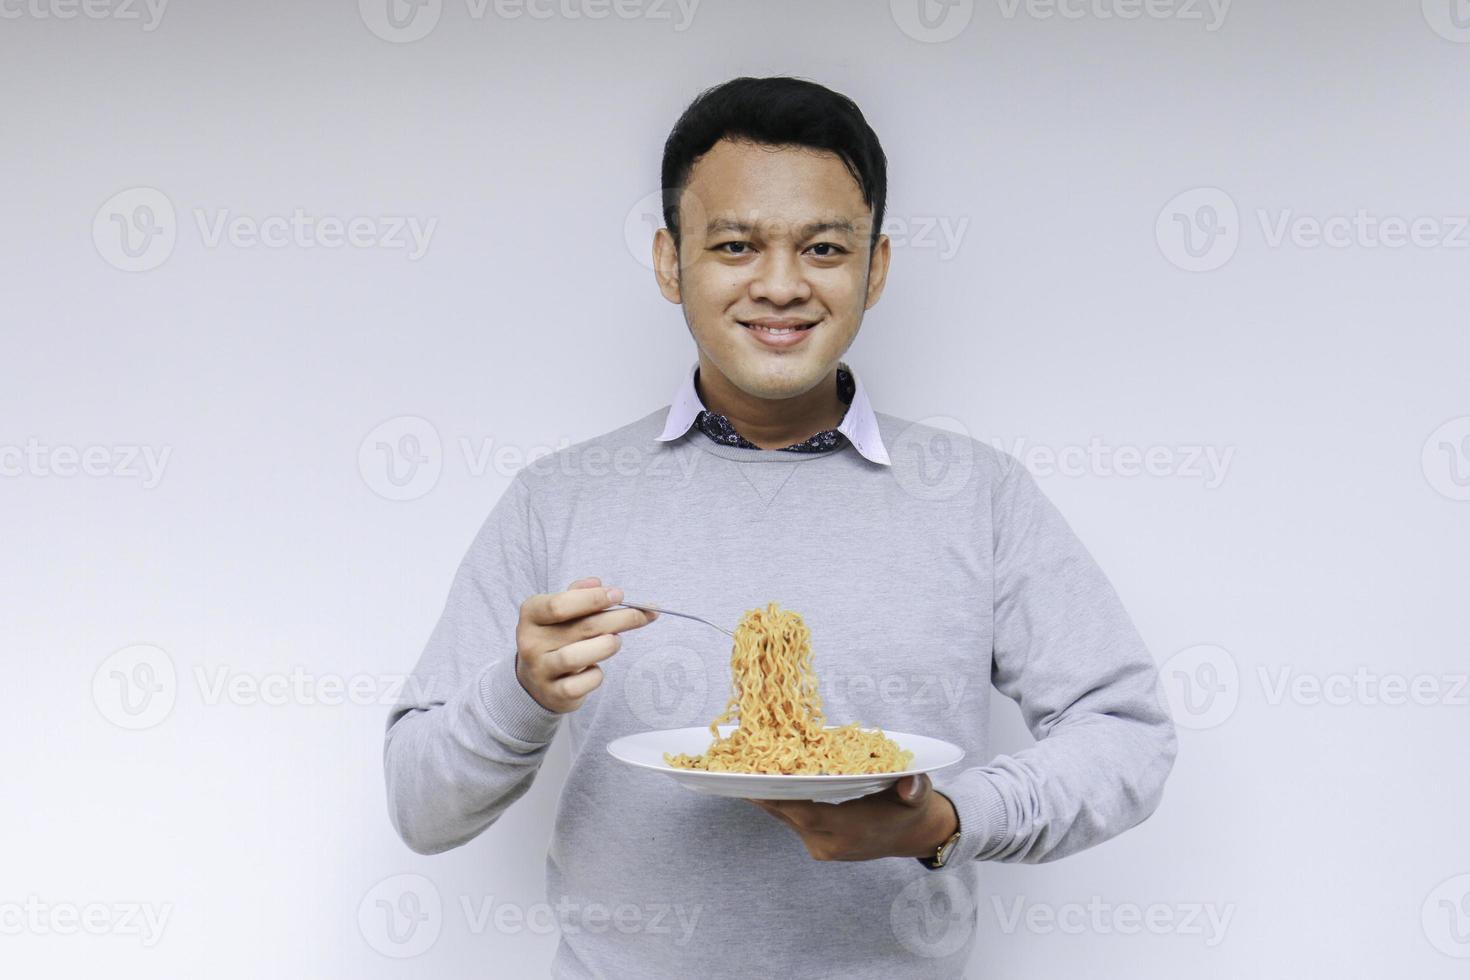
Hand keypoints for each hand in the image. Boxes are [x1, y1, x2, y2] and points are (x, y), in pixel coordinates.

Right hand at [514, 576, 657, 712]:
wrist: (535, 681)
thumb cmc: (556, 637)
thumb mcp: (560, 612)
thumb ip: (578, 595)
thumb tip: (598, 583)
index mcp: (531, 614)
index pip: (560, 604)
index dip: (593, 599)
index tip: (619, 595)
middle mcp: (530, 642)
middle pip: (582, 628)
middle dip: (619, 619)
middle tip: (642, 614)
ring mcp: (540, 670)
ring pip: (576, 657)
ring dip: (606, 646)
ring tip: (617, 640)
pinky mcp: (553, 693)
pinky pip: (581, 684)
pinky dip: (595, 676)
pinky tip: (597, 668)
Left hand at [747, 774, 958, 861]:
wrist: (912, 835)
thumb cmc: (912, 808)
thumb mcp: (918, 795)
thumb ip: (915, 789)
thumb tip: (911, 784)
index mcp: (852, 829)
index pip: (808, 814)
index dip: (782, 797)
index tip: (759, 778)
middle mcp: (831, 843)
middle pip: (787, 815)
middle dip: (762, 791)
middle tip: (736, 766)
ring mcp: (821, 846)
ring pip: (784, 818)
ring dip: (763, 796)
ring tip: (737, 770)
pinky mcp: (816, 844)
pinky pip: (789, 821)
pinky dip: (775, 802)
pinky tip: (757, 783)